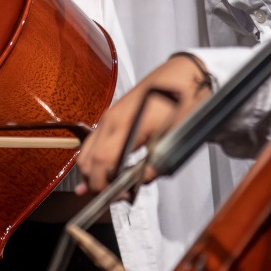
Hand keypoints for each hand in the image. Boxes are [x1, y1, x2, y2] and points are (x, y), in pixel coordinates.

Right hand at [74, 53, 212, 195]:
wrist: (184, 73)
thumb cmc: (183, 101)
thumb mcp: (176, 137)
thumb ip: (156, 164)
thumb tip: (140, 183)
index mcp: (127, 125)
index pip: (101, 162)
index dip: (105, 185)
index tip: (120, 196)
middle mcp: (111, 120)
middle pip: (87, 160)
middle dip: (96, 183)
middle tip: (117, 195)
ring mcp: (108, 117)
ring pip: (86, 152)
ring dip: (93, 172)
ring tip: (111, 185)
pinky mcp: (111, 115)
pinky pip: (94, 142)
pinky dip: (95, 159)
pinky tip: (104, 170)